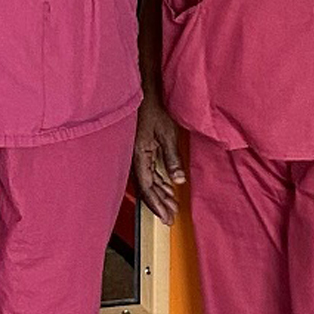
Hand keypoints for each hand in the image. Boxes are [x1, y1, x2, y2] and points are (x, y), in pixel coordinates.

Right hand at [134, 94, 187, 221]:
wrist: (142, 95)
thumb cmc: (152, 111)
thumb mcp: (167, 134)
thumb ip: (172, 158)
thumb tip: (179, 180)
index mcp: (139, 157)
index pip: (148, 187)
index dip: (157, 204)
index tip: (166, 217)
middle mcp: (134, 159)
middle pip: (147, 188)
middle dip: (159, 204)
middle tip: (170, 218)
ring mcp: (136, 156)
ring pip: (147, 182)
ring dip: (160, 194)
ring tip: (172, 205)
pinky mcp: (139, 152)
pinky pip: (148, 172)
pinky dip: (158, 182)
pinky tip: (167, 187)